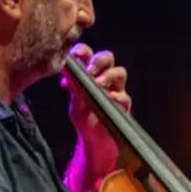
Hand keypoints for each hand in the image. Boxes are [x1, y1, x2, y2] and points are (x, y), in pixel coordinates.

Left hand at [61, 43, 130, 179]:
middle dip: (100, 60)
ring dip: (109, 76)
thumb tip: (65, 71)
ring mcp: (117, 90)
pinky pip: (125, 97)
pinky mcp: (124, 106)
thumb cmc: (85, 119)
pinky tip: (110, 98)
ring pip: (120, 72)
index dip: (83, 51)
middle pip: (108, 57)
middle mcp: (105, 78)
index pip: (88, 54)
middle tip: (90, 70)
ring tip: (98, 83)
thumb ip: (74, 88)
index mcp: (91, 74)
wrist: (95, 141)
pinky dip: (117, 96)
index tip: (75, 55)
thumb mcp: (75, 104)